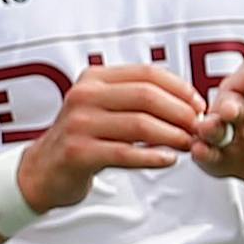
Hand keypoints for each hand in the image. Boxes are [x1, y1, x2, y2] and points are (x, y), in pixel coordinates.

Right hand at [15, 63, 202, 212]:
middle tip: (200, 128)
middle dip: (181, 112)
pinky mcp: (78, 152)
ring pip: (140, 125)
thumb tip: (189, 101)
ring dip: (173, 136)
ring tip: (189, 145)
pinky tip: (168, 160)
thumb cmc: (83, 138)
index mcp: (93, 79)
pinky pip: (126, 153)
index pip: (147, 73)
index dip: (181, 88)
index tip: (199, 106)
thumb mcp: (102, 107)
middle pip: (147, 96)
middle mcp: (83, 96)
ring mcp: (78, 124)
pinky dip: (154, 157)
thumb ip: (136, 99)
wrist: (43, 169)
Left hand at [193, 3, 243, 185]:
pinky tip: (197, 149)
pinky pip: (210, 157)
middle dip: (234, 108)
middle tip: (228, 108)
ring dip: (215, 130)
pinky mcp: (217, 156)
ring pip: (223, 133)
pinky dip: (204, 154)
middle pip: (240, 110)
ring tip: (207, 127)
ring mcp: (232, 137)